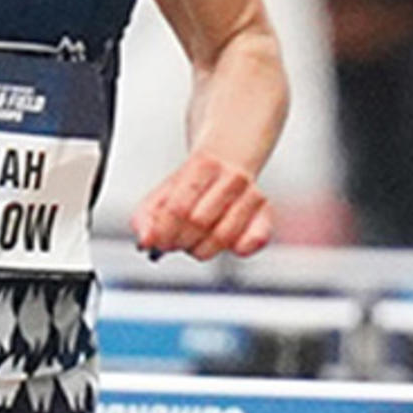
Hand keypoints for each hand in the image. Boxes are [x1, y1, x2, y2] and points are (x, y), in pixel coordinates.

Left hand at [133, 153, 272, 260]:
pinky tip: (224, 245)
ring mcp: (253, 195)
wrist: (227, 162)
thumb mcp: (162, 193)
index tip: (158, 242)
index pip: (178, 208)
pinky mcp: (266, 214)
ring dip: (201, 250)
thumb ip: (145, 218)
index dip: (164, 232)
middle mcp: (233, 178)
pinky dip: (237, 250)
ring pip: (223, 237)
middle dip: (181, 241)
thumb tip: (146, 242)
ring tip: (195, 243)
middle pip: (199, 223)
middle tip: (175, 242)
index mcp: (204, 165)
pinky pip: (254, 242)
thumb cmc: (193, 184)